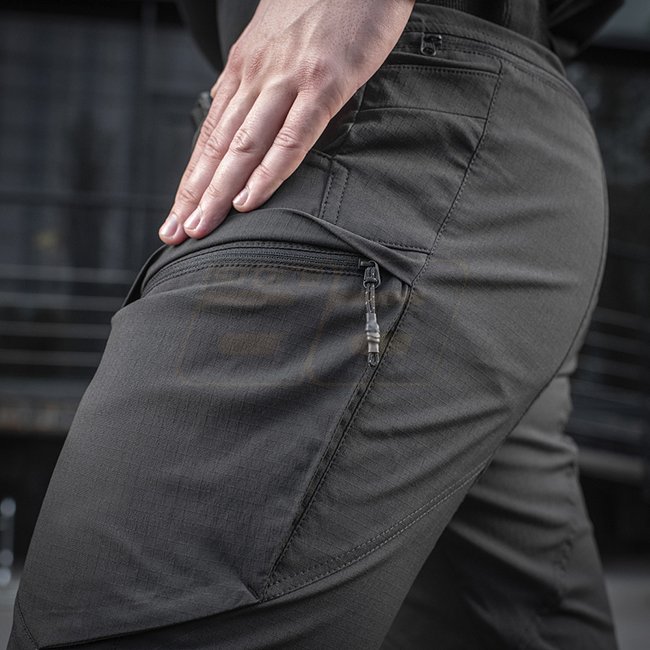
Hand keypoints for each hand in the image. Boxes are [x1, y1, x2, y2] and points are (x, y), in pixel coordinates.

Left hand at [158, 0, 415, 243]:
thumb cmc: (323, 4)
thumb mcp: (276, 44)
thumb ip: (257, 84)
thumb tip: (238, 116)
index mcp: (243, 72)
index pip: (210, 136)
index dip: (192, 179)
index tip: (176, 216)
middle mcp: (255, 78)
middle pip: (217, 147)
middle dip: (194, 194)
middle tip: (175, 234)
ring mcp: (287, 80)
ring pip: (244, 145)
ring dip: (218, 191)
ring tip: (200, 228)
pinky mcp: (324, 83)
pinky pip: (293, 136)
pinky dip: (270, 171)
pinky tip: (250, 200)